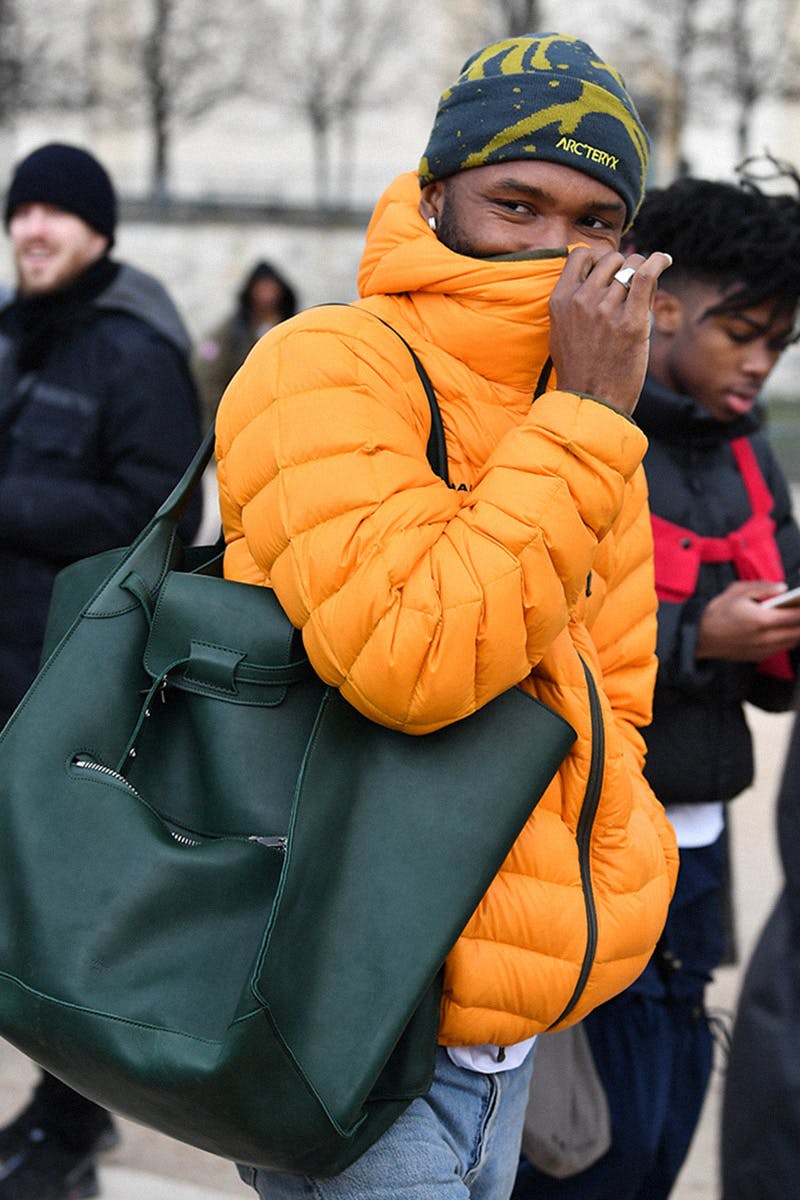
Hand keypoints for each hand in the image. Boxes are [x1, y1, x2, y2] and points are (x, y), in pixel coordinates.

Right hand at [548, 248, 672, 414]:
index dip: (599, 258)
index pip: (581, 255)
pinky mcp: (631, 322)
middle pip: (611, 259)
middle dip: (624, 268)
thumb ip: (573, 304)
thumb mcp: (561, 332)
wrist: (591, 402)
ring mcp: (606, 310)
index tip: (609, 270)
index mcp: (560, 300)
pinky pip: (646, 275)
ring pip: (632, 266)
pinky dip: (659, 262)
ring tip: (644, 291)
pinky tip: (665, 260)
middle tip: (630, 289)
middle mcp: (581, 300)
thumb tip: (596, 279)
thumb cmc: (579, 371)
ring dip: (642, 273)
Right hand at [696, 581, 799, 660]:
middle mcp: (766, 638)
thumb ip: (763, 587)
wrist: (700, 636)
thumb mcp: (737, 591)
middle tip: (799, 612)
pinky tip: (784, 631)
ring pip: (791, 642)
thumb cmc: (716, 612)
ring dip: (797, 632)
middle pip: (798, 632)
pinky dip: (787, 640)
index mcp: (762, 620)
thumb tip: (783, 588)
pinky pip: (780, 649)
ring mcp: (762, 649)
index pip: (796, 617)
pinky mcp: (758, 656)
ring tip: (796, 622)